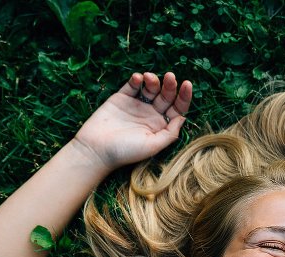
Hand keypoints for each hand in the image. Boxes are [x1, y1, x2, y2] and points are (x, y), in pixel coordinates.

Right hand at [73, 72, 191, 171]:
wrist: (96, 149)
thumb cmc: (125, 151)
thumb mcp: (153, 145)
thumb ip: (170, 133)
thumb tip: (183, 117)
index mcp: (161, 126)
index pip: (177, 109)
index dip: (184, 97)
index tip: (187, 84)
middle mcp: (151, 115)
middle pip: (166, 96)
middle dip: (170, 85)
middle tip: (170, 76)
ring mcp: (136, 105)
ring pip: (151, 88)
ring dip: (153, 80)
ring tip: (149, 78)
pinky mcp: (121, 98)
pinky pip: (132, 86)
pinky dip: (137, 80)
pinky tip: (138, 79)